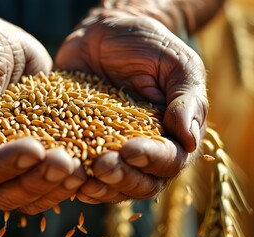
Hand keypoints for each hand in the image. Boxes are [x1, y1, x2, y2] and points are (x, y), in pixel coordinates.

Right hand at [0, 10, 84, 213]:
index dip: (5, 165)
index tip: (35, 150)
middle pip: (3, 193)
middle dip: (36, 181)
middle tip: (67, 164)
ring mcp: (6, 161)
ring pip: (27, 194)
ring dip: (54, 187)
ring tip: (81, 170)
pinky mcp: (33, 153)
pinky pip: (47, 178)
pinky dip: (66, 179)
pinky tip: (88, 166)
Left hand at [55, 12, 207, 202]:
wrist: (104, 33)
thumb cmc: (147, 44)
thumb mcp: (175, 63)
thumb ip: (187, 99)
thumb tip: (189, 139)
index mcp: (173, 135)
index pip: (170, 161)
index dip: (152, 161)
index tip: (131, 150)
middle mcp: (145, 149)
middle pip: (141, 183)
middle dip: (122, 178)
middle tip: (102, 166)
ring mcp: (113, 150)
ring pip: (112, 185)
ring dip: (98, 186)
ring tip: (81, 176)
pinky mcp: (85, 144)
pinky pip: (83, 171)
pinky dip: (75, 178)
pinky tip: (64, 173)